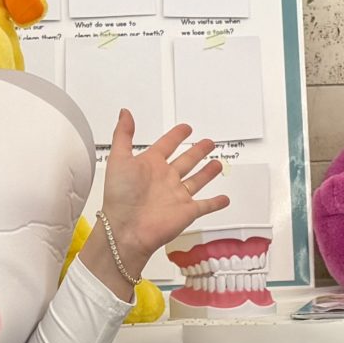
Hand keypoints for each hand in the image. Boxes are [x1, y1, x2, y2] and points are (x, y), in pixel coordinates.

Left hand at [89, 113, 228, 290]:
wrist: (127, 229)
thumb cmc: (119, 197)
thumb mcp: (119, 159)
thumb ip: (123, 135)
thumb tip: (125, 113)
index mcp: (150, 165)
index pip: (167, 145)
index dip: (176, 136)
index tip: (186, 128)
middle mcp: (165, 179)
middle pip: (186, 161)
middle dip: (197, 151)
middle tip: (208, 142)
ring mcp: (177, 196)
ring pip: (197, 180)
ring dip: (208, 172)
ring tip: (218, 164)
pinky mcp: (187, 211)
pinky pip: (205, 205)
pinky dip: (216, 203)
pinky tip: (224, 199)